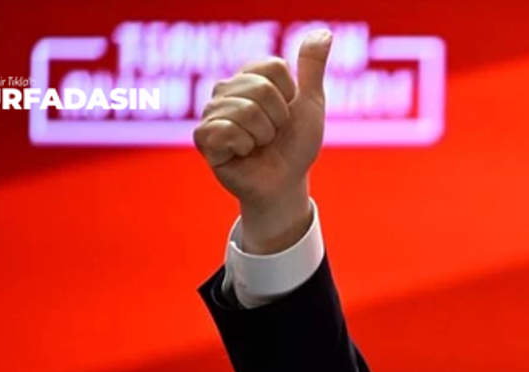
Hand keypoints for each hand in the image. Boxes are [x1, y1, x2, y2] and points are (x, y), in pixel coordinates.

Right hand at [193, 29, 331, 253]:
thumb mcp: (311, 103)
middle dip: (278, 120)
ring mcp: (212, 112)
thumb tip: (325, 32)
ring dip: (263, 136)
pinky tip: (242, 153)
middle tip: (272, 135)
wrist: (285, 182)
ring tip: (258, 145)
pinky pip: (226, 130)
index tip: (286, 115)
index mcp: (249, 76)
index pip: (274, 68)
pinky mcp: (204, 137)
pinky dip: (245, 146)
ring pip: (246, 111)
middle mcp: (226, 89)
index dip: (289, 97)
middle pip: (261, 89)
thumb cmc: (296, 145)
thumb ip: (312, 67)